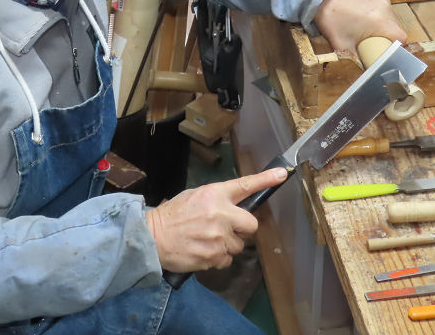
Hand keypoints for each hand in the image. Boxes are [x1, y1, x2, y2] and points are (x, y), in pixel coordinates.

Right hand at [145, 167, 287, 271]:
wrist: (152, 237)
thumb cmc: (172, 215)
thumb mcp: (194, 196)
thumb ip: (217, 200)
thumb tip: (234, 206)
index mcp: (215, 194)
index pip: (245, 185)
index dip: (266, 179)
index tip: (282, 174)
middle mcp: (220, 214)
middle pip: (251, 225)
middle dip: (243, 230)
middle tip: (228, 230)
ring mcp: (218, 237)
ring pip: (238, 246)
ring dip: (227, 245)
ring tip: (207, 241)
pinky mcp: (213, 256)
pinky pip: (226, 260)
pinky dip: (218, 258)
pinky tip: (203, 251)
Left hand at [313, 0, 406, 57]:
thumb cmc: (332, 21)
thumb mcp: (343, 46)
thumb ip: (358, 60)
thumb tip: (367, 74)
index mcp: (379, 21)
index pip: (401, 38)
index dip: (396, 47)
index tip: (387, 51)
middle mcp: (385, 8)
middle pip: (397, 29)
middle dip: (388, 38)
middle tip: (374, 43)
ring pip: (392, 19)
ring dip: (384, 27)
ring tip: (368, 30)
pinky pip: (386, 10)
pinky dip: (380, 16)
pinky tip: (367, 18)